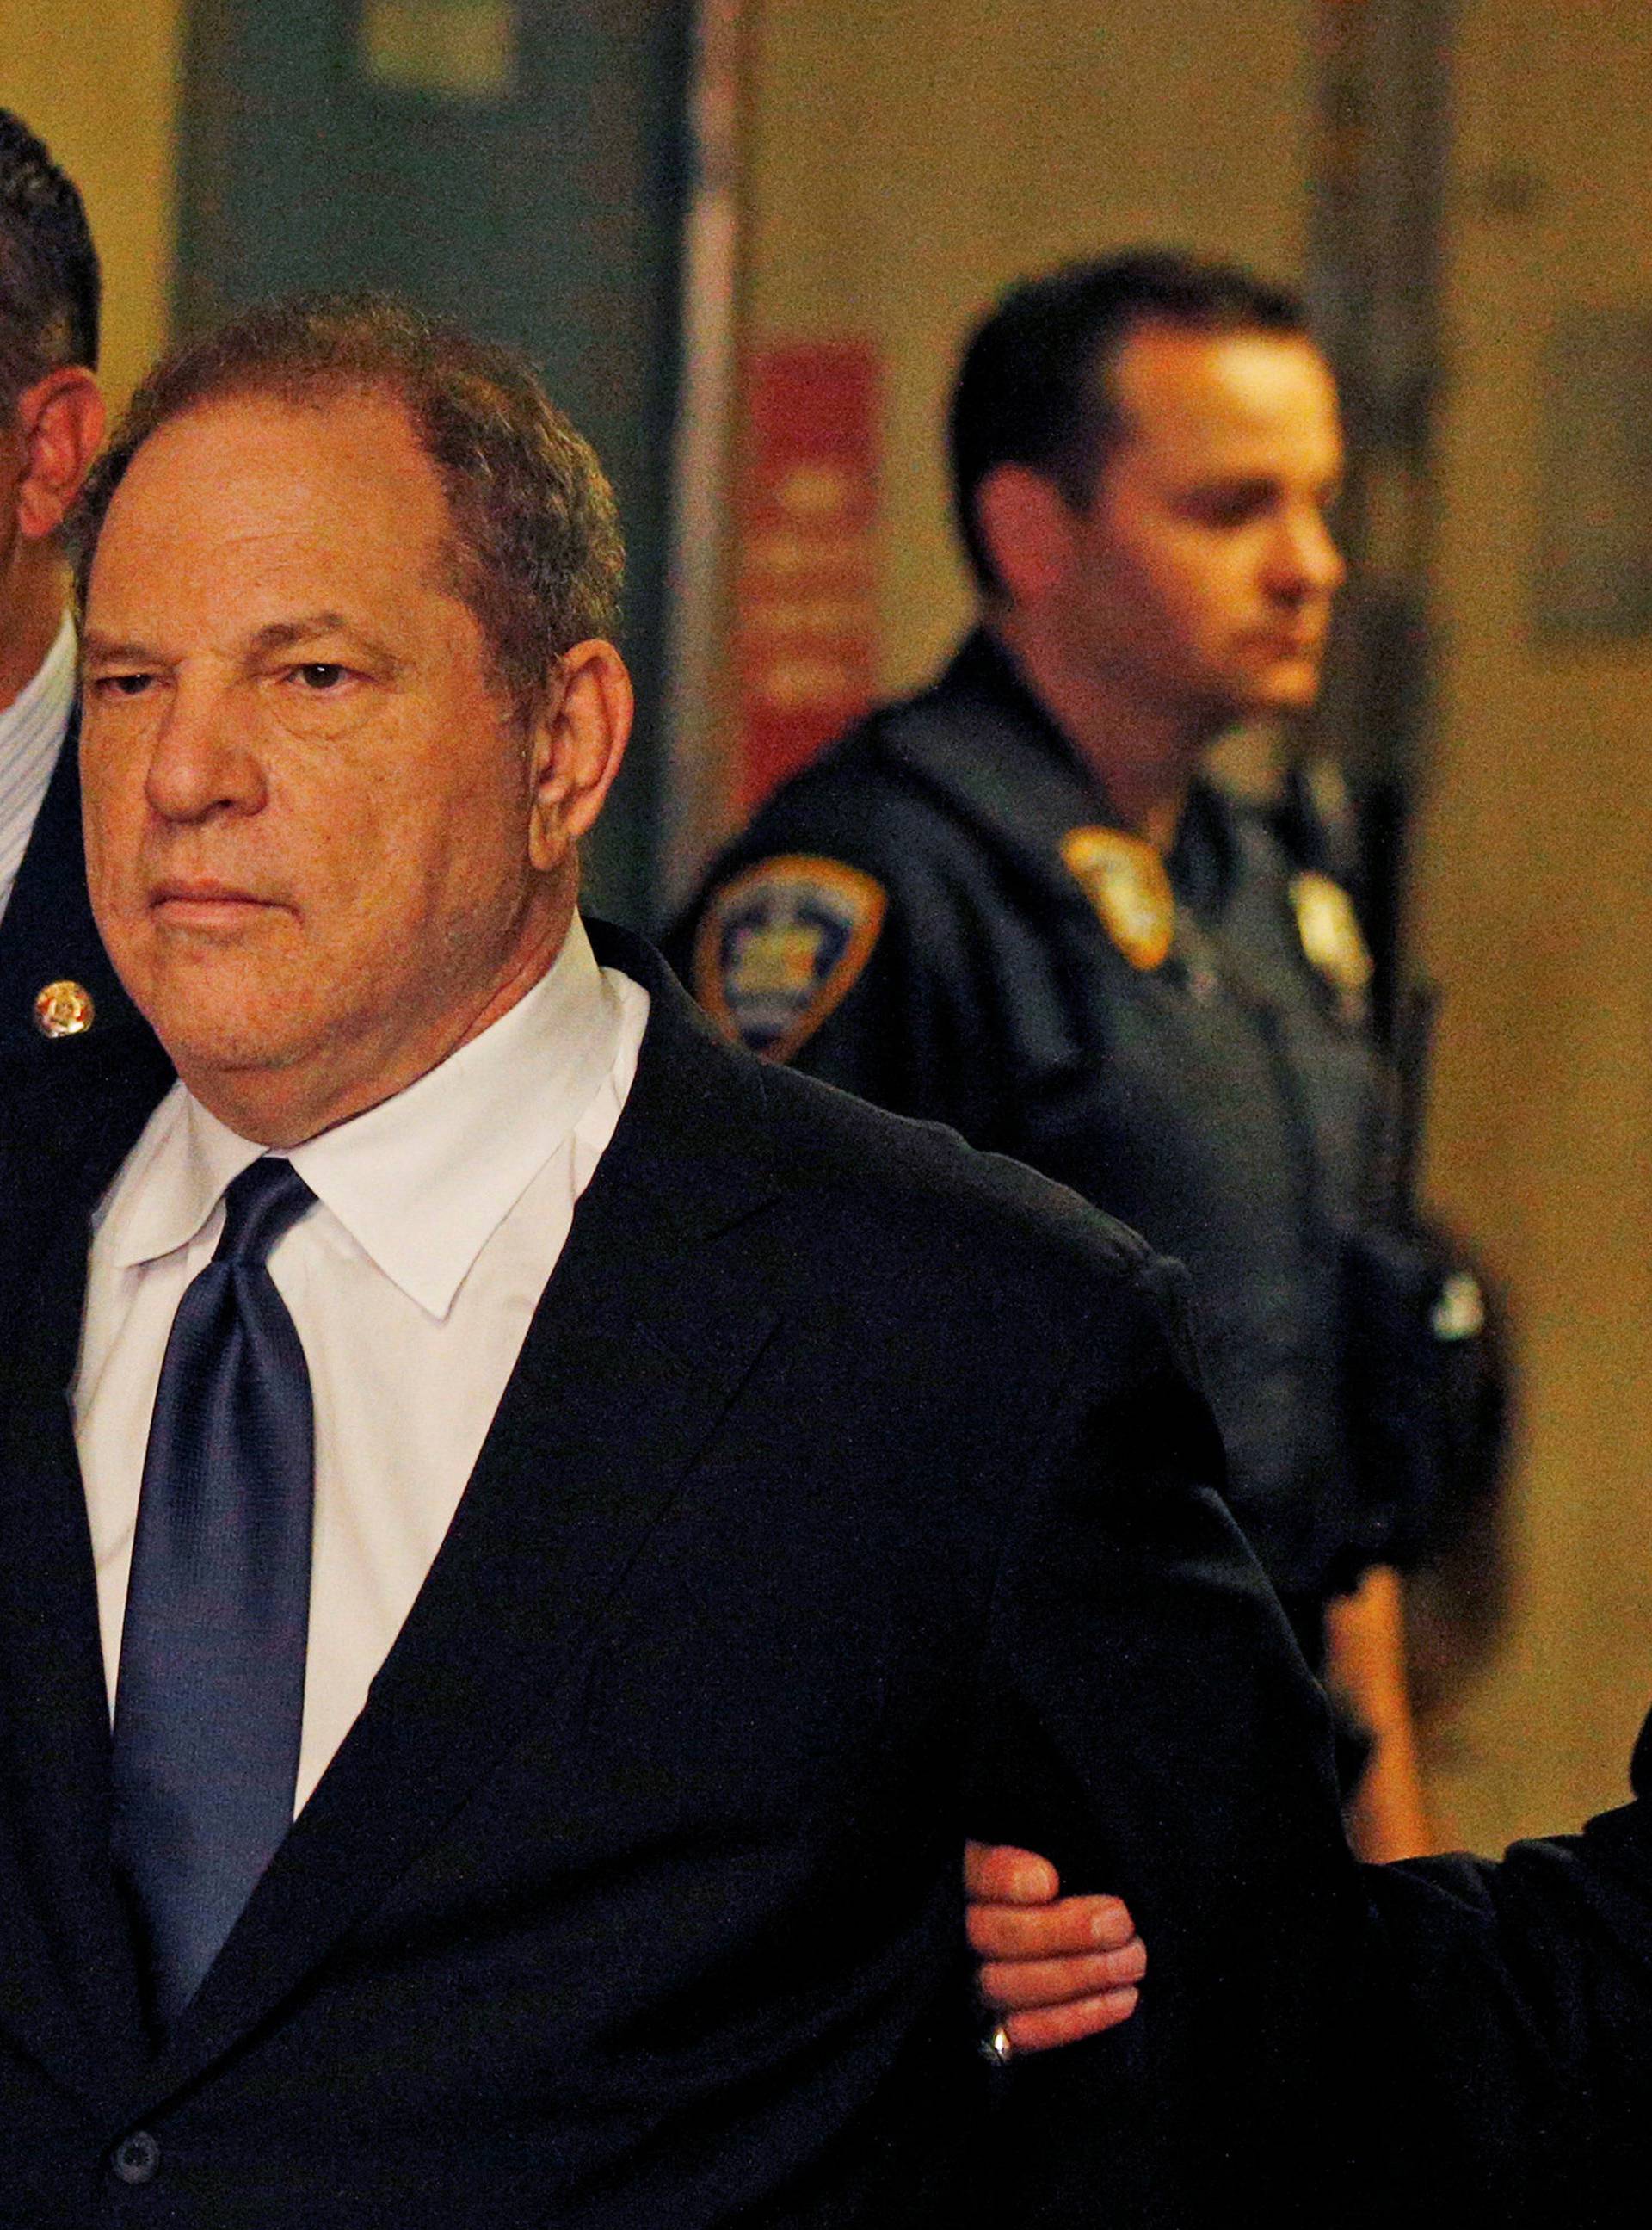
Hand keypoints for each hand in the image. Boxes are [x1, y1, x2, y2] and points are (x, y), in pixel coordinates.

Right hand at [964, 1841, 1145, 2052]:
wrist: (1086, 1942)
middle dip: (1063, 1931)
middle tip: (1120, 1922)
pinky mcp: (1003, 2028)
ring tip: (1133, 1959)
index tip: (1048, 1880)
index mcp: (974, 1874)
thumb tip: (1085, 1852)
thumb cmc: (1082, 1882)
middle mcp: (966, 1928)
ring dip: (1080, 1975)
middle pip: (991, 1934)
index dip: (1003, 1879)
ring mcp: (980, 1980)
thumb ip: (1064, 1848)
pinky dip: (1077, 2018)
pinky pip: (1027, 2032)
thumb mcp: (1069, 1853)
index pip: (973, 1872)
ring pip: (1008, 1985)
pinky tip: (1124, 1998)